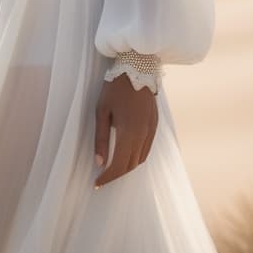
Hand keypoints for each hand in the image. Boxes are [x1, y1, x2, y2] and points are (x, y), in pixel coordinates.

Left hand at [94, 73, 157, 187]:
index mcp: (128, 131)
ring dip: (127, 166)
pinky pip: (147, 149)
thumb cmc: (115, 88)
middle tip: (102, 176)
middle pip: (131, 165)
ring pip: (140, 159)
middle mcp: (143, 134)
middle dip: (116, 174)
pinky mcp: (155, 125)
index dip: (108, 177)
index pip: (119, 165)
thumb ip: (100, 138)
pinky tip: (125, 153)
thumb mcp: (101, 111)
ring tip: (112, 166)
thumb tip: (99, 162)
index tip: (97, 183)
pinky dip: (136, 156)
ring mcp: (152, 130)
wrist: (137, 68)